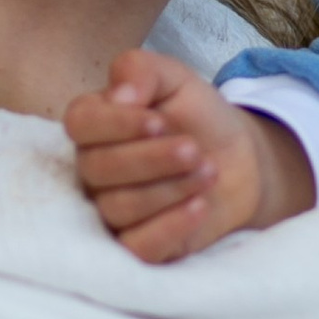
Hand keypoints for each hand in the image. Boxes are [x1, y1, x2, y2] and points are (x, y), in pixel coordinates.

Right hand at [64, 50, 313, 266]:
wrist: (239, 160)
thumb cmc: (197, 117)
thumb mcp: (175, 79)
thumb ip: (141, 70)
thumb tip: (117, 94)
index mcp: (94, 124)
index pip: (79, 124)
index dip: (117, 124)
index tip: (160, 120)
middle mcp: (92, 170)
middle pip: (97, 170)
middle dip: (152, 159)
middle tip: (194, 149)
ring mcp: (110, 211)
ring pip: (118, 208)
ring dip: (170, 189)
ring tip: (209, 172)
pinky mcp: (136, 244)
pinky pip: (135, 247)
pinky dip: (169, 227)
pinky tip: (199, 207)